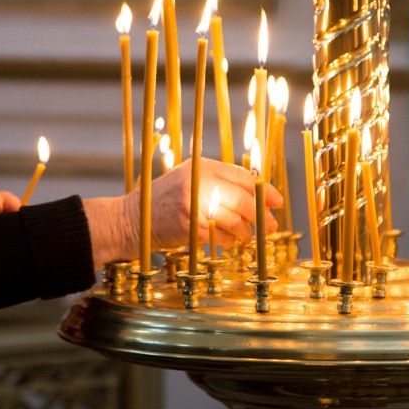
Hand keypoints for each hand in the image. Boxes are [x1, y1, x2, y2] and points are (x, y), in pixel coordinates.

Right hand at [83, 158, 283, 267]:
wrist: (132, 219)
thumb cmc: (164, 201)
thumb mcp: (189, 180)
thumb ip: (217, 182)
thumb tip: (256, 194)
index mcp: (201, 165)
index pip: (242, 176)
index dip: (264, 190)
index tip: (277, 202)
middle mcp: (199, 181)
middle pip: (243, 198)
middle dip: (262, 214)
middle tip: (272, 224)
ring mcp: (194, 202)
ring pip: (235, 219)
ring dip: (247, 231)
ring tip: (248, 237)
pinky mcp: (190, 224)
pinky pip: (221, 235)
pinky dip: (229, 241)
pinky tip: (231, 242)